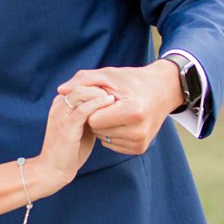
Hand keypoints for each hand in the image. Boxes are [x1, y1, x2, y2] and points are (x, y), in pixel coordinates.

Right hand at [36, 82, 115, 191]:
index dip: (96, 84)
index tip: (113, 88)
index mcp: (60, 104)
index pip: (78, 84)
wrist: (53, 169)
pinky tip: (110, 103)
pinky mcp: (67, 126)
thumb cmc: (70, 150)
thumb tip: (109, 108)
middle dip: (98, 84)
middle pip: (79, 84)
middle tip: (117, 89)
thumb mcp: (81, 127)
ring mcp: (61, 115)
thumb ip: (90, 115)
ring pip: (80, 92)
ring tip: (115, 96)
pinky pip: (84, 109)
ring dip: (99, 92)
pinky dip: (98, 103)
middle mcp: (58, 106)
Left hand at [56, 61, 183, 155]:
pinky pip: (112, 144)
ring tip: (117, 112)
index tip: (102, 98)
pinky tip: (122, 122)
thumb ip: (83, 80)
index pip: (94, 118)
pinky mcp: (140, 148)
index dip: (93, 107)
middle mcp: (138, 130)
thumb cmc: (132, 80)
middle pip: (98, 129)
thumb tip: (60, 90)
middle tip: (111, 104)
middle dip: (98, 117)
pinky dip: (112, 133)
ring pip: (103, 138)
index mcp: (133, 111)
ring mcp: (140, 142)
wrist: (162, 90)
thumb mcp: (108, 75)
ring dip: (104, 126)